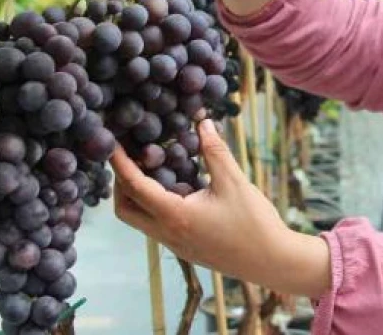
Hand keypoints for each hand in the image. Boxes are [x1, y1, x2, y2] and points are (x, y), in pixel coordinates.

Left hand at [110, 119, 331, 297]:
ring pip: (140, 220)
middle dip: (120, 182)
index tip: (110, 143)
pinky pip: (157, 225)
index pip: (134, 187)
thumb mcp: (234, 182)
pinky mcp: (185, 249)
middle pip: (124, 210)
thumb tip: (201, 121)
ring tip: (152, 167)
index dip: (120, 163)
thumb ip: (214, 151)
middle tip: (130, 156)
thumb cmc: (254, 223)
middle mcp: (168, 234)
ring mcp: (175, 245)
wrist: (272, 261)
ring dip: (137, 194)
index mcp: (175, 217)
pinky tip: (175, 186)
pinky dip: (154, 204)